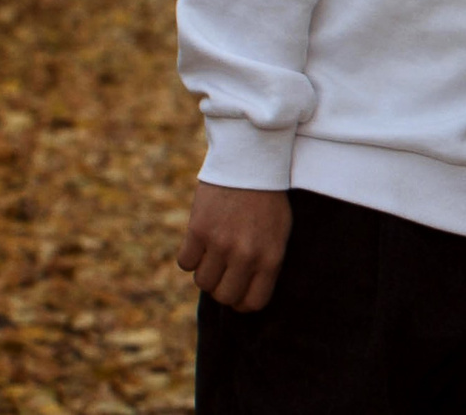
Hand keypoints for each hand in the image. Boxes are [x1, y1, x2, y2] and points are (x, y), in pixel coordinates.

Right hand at [176, 182, 290, 311]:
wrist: (251, 163)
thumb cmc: (268, 200)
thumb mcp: (279, 232)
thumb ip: (266, 264)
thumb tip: (246, 296)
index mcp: (271, 257)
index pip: (253, 303)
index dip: (243, 302)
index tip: (238, 292)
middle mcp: (246, 255)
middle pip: (224, 296)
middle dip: (223, 288)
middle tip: (225, 271)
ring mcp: (221, 244)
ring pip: (202, 282)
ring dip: (206, 271)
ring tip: (215, 252)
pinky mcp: (198, 231)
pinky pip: (186, 263)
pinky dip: (191, 256)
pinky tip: (202, 241)